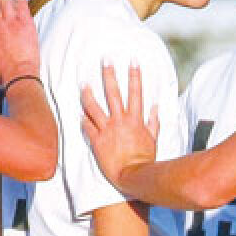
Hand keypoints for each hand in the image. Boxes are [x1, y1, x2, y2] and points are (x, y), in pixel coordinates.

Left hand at [81, 63, 158, 192]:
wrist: (133, 175)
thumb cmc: (145, 159)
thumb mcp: (153, 139)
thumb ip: (153, 122)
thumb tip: (156, 107)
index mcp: (135, 119)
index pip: (136, 92)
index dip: (134, 75)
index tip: (132, 61)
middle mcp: (120, 121)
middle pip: (113, 93)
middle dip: (109, 75)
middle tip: (105, 60)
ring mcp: (107, 130)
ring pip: (94, 107)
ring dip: (88, 94)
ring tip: (83, 83)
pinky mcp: (97, 141)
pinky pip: (87, 127)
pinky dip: (83, 120)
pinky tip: (79, 114)